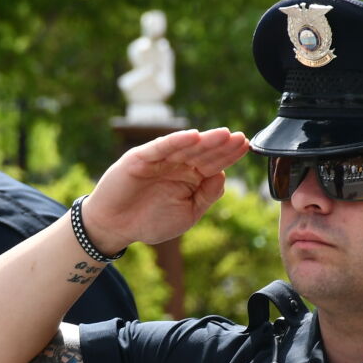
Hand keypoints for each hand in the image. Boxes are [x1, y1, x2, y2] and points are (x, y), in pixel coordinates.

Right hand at [79, 128, 248, 250]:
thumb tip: (224, 175)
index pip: (214, 163)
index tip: (246, 146)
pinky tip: (193, 137)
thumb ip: (206, 196)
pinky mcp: (141, 157)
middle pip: (204, 152)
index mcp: (191, 177)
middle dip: (222, 145)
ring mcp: (160, 159)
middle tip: (239, 138)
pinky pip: (161, 147)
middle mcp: (177, 164)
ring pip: (186, 147)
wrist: (116, 227)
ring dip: (205, 140)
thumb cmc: (150, 221)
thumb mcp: (187, 214)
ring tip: (224, 135)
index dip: (229, 155)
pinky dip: (176, 141)